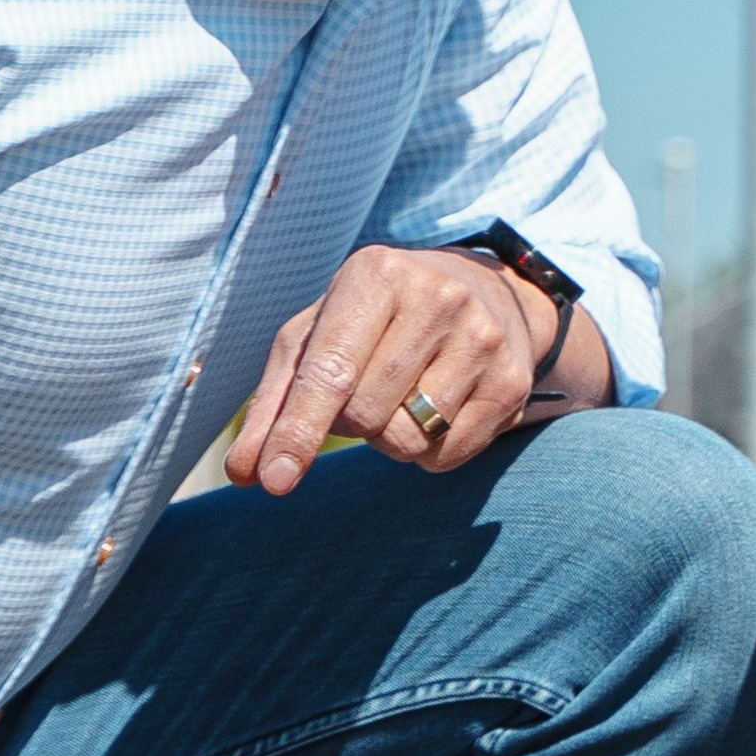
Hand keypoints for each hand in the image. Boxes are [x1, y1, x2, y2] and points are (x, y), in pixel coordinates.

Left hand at [216, 246, 556, 493]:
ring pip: (408, 440)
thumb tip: (245, 473)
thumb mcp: (316, 339)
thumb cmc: (373, 320)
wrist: (482, 291)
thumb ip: (275, 404)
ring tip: (400, 395)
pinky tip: (435, 410)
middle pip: (366, 415)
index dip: (298, 431)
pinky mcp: (510, 383)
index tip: (275, 480)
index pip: (330, 371)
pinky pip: (446, 457)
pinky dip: (426, 452)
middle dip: (350, 423)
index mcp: (375, 275)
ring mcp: (481, 340)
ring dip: (388, 438)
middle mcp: (437, 298)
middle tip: (362, 391)